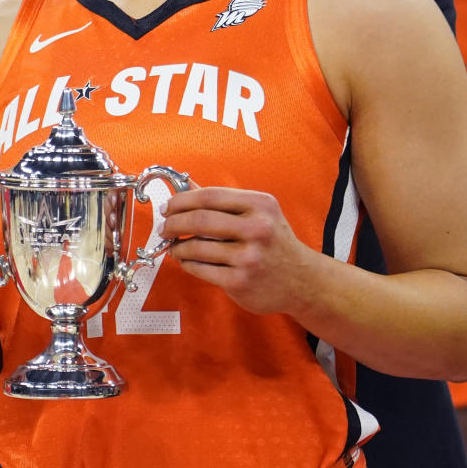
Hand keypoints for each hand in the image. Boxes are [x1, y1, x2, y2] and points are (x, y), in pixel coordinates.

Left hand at [160, 187, 308, 314]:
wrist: (302, 280)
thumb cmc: (275, 242)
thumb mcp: (260, 213)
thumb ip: (225, 201)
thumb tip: (188, 186)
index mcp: (260, 205)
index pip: (210, 196)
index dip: (182, 200)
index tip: (168, 207)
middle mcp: (257, 229)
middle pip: (200, 220)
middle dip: (174, 223)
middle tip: (165, 228)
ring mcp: (249, 257)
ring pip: (198, 247)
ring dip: (178, 247)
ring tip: (174, 247)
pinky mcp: (240, 281)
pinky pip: (202, 269)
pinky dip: (188, 264)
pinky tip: (187, 261)